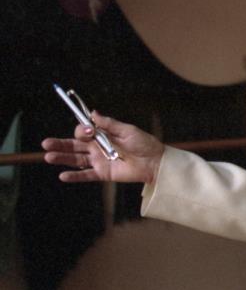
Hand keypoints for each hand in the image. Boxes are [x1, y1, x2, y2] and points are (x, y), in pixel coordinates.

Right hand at [41, 111, 164, 183]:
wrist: (155, 162)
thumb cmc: (144, 143)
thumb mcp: (128, 130)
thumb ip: (110, 124)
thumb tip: (93, 113)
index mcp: (102, 134)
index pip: (83, 132)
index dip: (82, 131)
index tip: (88, 131)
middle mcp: (97, 147)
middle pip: (74, 145)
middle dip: (59, 144)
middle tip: (46, 144)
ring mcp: (98, 161)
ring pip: (76, 159)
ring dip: (62, 158)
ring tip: (48, 157)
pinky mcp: (103, 173)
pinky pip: (86, 175)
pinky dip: (75, 176)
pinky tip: (63, 175)